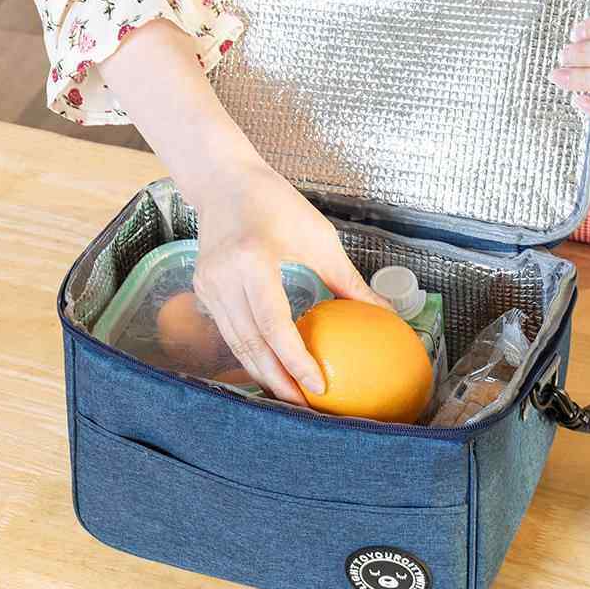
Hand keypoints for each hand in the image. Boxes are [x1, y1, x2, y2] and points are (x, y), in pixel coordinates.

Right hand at [193, 160, 388, 405]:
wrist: (224, 180)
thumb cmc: (276, 202)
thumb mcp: (319, 238)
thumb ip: (348, 282)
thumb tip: (386, 314)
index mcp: (252, 259)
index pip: (273, 323)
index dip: (295, 360)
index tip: (319, 386)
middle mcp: (223, 276)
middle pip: (250, 344)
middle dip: (278, 382)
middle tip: (306, 408)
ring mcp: (208, 285)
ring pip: (236, 344)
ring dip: (263, 374)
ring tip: (291, 398)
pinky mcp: (202, 289)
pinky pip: (228, 331)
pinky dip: (250, 354)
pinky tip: (271, 370)